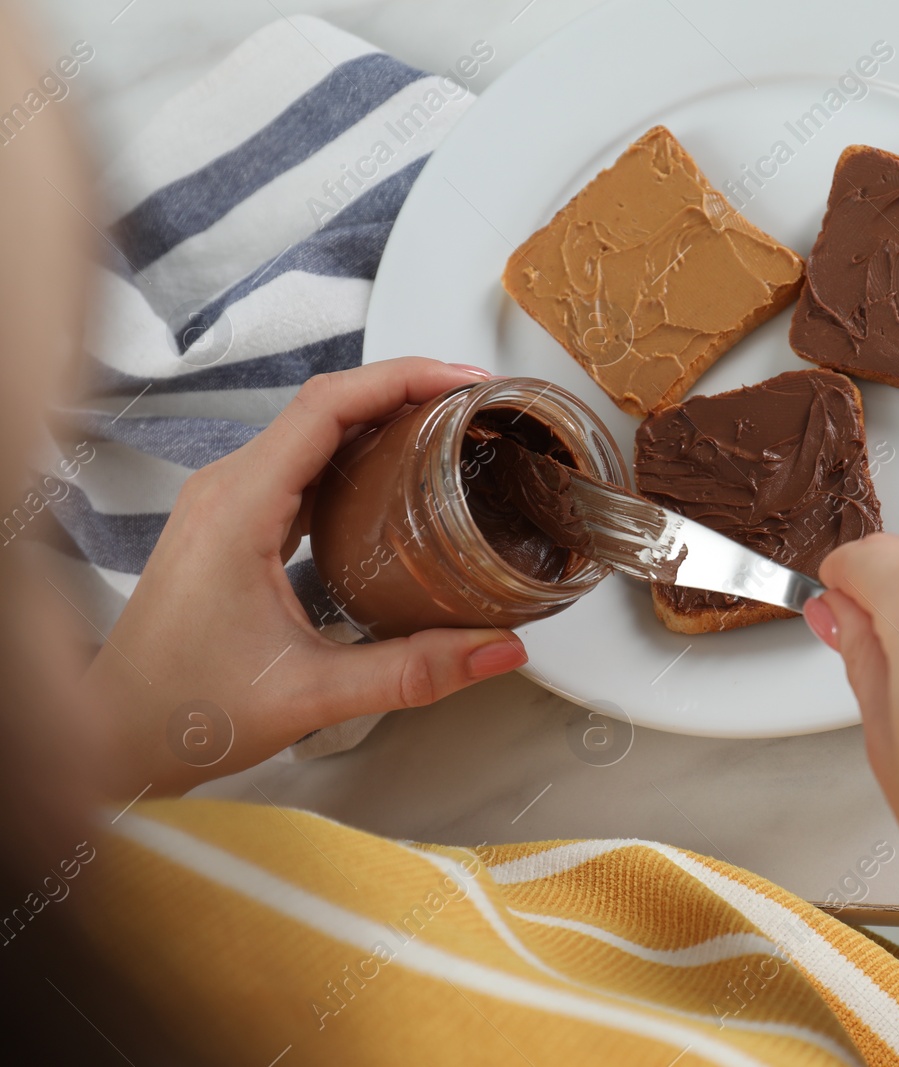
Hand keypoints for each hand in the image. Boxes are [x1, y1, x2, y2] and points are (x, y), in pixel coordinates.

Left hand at [84, 358, 528, 798]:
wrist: (115, 736)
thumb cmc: (185, 710)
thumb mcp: (312, 694)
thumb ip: (414, 672)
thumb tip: (500, 650)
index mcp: (238, 509)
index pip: (327, 407)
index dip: (401, 379)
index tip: (462, 380)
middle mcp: (226, 490)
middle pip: (325, 405)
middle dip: (404, 389)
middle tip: (473, 404)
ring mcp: (225, 503)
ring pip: (312, 431)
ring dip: (380, 418)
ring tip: (448, 429)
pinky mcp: (232, 523)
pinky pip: (301, 464)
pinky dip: (354, 453)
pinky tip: (396, 476)